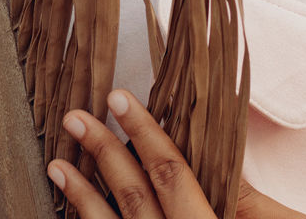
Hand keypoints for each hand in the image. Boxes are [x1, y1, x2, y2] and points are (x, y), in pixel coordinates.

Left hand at [48, 89, 305, 218]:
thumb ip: (246, 200)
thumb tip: (214, 154)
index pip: (172, 175)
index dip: (144, 132)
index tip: (117, 97)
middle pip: (136, 202)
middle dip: (104, 156)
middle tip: (75, 117)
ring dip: (83, 202)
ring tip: (59, 165)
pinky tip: (72, 218)